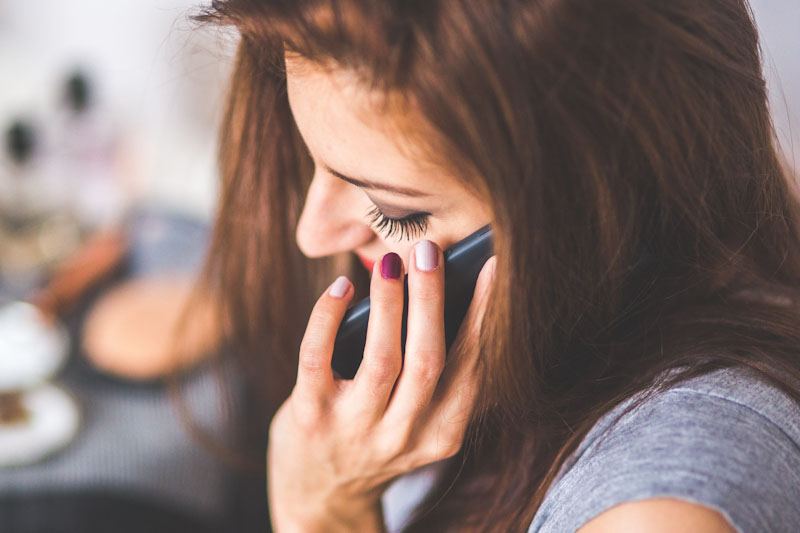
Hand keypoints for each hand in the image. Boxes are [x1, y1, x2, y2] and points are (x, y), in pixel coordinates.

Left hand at [267, 240, 495, 531]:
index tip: (490, 268)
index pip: (470, 367)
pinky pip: (317, 359)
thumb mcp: (416, 421)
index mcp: (441, 433)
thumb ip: (431, 375)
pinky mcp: (310, 418)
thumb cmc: (374, 438)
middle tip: (429, 250)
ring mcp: (355, 430)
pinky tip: (340, 288)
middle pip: (428, 360)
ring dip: (389, 303)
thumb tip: (437, 291)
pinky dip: (327, 317)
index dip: (482, 314)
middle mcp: (403, 436)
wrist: (321, 497)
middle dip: (431, 300)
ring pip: (382, 359)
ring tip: (391, 262)